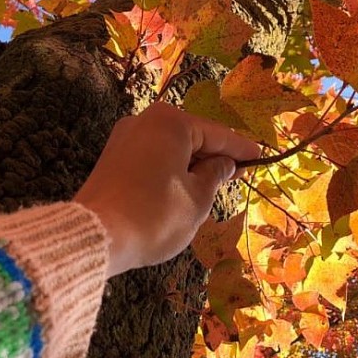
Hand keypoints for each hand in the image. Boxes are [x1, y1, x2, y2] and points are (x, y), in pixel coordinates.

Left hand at [74, 102, 260, 277]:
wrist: (96, 237)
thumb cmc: (155, 215)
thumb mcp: (198, 198)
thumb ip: (216, 174)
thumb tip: (225, 163)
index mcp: (170, 122)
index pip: (218, 134)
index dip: (241, 149)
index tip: (261, 156)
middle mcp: (145, 120)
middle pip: (193, 137)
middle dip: (215, 156)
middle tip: (240, 174)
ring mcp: (125, 138)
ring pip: (172, 148)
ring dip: (193, 165)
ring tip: (215, 185)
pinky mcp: (113, 158)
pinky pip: (153, 157)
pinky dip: (172, 169)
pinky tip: (185, 187)